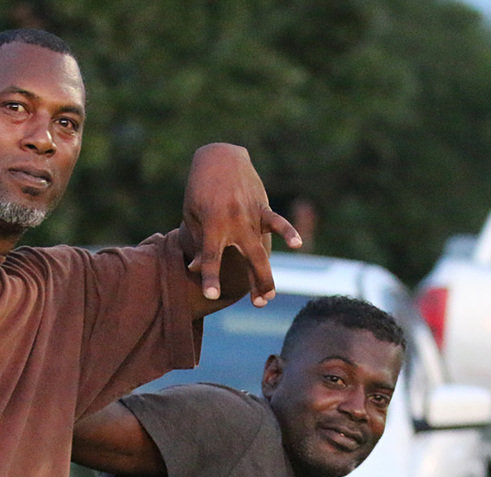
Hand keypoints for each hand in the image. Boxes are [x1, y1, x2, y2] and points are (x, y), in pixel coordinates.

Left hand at [182, 144, 301, 305]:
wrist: (219, 158)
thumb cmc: (200, 191)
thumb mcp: (193, 216)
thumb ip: (198, 243)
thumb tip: (196, 269)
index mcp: (212, 225)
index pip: (211, 257)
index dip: (211, 276)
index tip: (211, 295)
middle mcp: (233, 221)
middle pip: (247, 258)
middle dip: (255, 281)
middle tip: (259, 304)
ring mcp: (249, 214)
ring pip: (262, 248)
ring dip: (268, 272)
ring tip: (270, 295)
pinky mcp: (261, 206)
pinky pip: (276, 221)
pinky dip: (288, 231)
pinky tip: (297, 244)